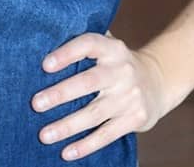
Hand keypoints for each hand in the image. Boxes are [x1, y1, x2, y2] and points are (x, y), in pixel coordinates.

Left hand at [31, 31, 166, 161]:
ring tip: (44, 135)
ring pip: (94, 114)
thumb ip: (85, 45)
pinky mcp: (135, 118)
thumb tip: (45, 41)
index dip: (67, 53)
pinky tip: (66, 152)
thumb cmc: (118, 64)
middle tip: (36, 104)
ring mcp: (130, 96)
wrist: (158, 82)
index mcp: (113, 48)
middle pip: (88, 83)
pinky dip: (86, 145)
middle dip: (60, 94)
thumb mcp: (108, 47)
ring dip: (67, 126)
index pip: (88, 44)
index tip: (45, 65)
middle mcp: (122, 70)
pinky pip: (106, 134)